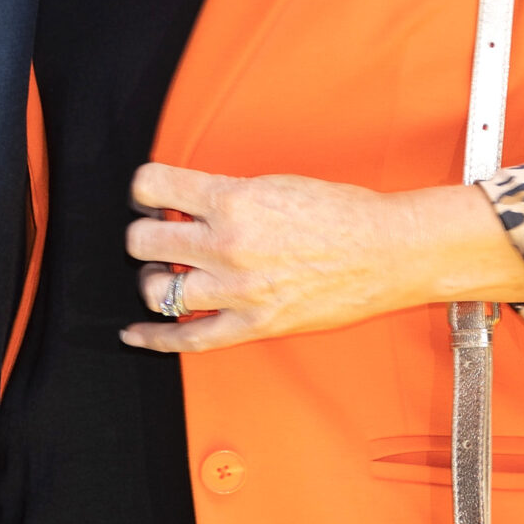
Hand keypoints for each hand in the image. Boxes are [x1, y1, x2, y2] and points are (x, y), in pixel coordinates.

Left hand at [120, 162, 523, 353]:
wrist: (387, 251)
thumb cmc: (340, 213)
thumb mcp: (274, 184)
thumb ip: (224, 194)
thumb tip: (181, 205)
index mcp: (233, 199)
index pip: (151, 187)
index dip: (144, 190)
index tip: (149, 197)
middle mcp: (228, 244)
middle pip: (143, 240)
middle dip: (145, 234)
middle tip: (159, 234)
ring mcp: (238, 289)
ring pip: (157, 289)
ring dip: (154, 279)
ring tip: (167, 273)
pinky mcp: (253, 325)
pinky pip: (188, 339)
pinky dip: (154, 338)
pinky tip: (136, 334)